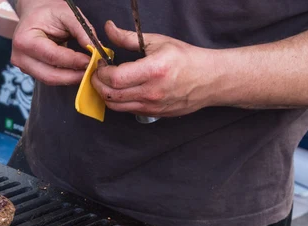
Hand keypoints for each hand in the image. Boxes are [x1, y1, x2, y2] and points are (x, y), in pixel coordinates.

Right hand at [11, 0, 92, 85]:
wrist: (33, 13)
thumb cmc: (48, 11)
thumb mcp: (67, 13)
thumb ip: (81, 30)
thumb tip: (95, 48)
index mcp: (25, 40)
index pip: (52, 56)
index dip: (73, 61)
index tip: (90, 61)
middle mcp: (20, 57)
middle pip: (50, 75)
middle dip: (72, 76)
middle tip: (90, 72)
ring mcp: (24, 67)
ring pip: (50, 80)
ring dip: (70, 78)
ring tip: (85, 72)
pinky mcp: (30, 72)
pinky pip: (49, 78)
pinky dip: (64, 76)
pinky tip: (76, 72)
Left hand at [92, 21, 217, 116]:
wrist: (208, 80)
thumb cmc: (185, 59)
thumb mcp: (157, 42)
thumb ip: (129, 38)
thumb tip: (109, 29)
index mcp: (153, 70)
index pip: (115, 78)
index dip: (101, 73)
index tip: (101, 65)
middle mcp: (151, 92)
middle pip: (111, 95)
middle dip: (98, 85)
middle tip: (98, 74)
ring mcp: (151, 106)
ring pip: (116, 107)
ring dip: (106, 95)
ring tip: (107, 83)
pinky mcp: (153, 114)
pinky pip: (128, 110)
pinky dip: (119, 102)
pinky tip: (121, 90)